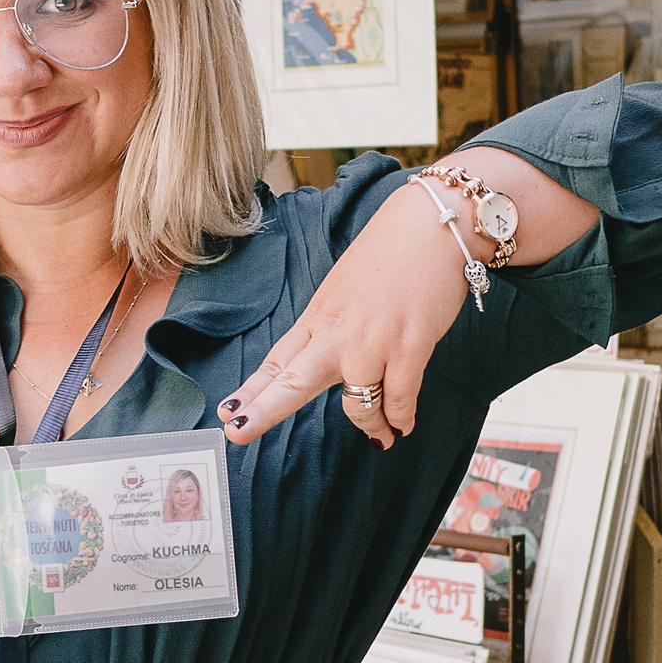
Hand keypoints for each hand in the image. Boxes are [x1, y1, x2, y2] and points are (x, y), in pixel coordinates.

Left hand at [219, 182, 469, 449]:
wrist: (434, 225)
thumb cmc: (395, 255)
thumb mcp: (346, 290)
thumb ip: (335, 328)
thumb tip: (337, 366)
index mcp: (319, 316)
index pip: (279, 360)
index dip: (253, 390)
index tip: (227, 413)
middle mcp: (338, 332)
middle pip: (294, 381)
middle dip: (264, 411)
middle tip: (238, 434)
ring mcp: (372, 341)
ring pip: (357, 405)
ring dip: (370, 427)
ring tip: (381, 437)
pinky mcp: (409, 347)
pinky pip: (399, 399)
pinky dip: (400, 418)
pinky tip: (402, 425)